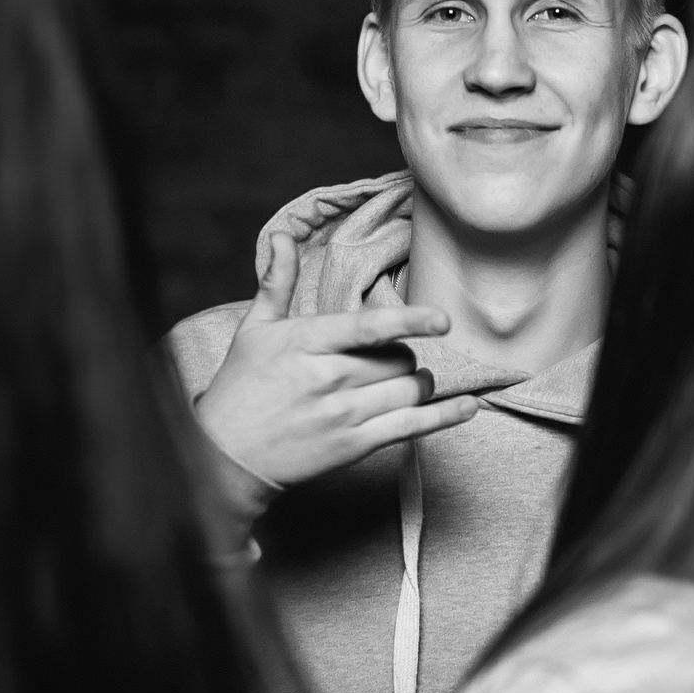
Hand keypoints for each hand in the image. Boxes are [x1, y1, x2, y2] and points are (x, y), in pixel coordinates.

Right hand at [195, 232, 480, 491]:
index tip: (442, 319)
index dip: (410, 321)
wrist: (226, 457)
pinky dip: (444, 416)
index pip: (367, 328)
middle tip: (386, 360)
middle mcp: (328, 378)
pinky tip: (468, 406)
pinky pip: (411, 428)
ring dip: (418, 382)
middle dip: (403, 355)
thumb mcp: (254, 330)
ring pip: (409, 390)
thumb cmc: (241, 387)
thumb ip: (277, 282)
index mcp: (306, 343)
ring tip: (404, 380)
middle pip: (396, 359)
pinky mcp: (354, 446)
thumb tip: (283, 235)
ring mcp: (343, 415)